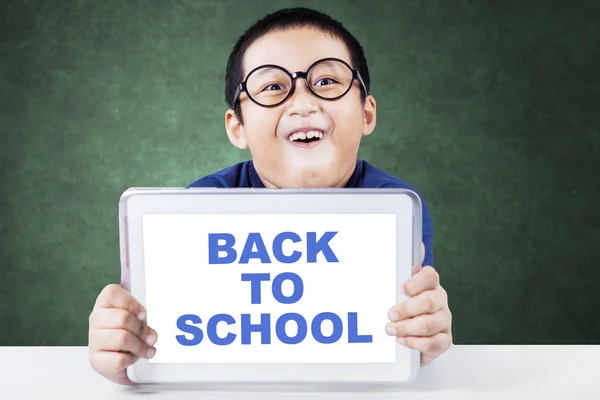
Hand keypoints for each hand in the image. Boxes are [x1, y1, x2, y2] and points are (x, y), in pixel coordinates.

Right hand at [88, 284, 157, 384]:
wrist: (116, 360)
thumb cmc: (128, 333)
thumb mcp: (136, 318)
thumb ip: (142, 315)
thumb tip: (150, 325)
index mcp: (104, 303)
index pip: (112, 293)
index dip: (131, 303)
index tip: (143, 314)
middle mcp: (96, 319)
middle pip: (122, 317)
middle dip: (141, 329)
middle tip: (151, 337)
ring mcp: (94, 339)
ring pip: (122, 338)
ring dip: (139, 346)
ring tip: (146, 349)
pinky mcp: (95, 359)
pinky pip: (119, 359)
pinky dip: (131, 359)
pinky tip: (132, 358)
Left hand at [386, 243, 452, 365]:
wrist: (408, 336)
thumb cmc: (402, 307)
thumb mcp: (396, 288)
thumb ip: (402, 269)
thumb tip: (416, 245)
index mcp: (429, 284)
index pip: (430, 276)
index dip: (417, 282)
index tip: (403, 288)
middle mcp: (439, 300)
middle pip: (429, 301)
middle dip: (407, 309)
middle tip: (390, 314)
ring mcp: (444, 320)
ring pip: (430, 323)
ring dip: (407, 327)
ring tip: (391, 330)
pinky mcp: (444, 340)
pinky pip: (434, 343)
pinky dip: (416, 343)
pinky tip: (404, 341)